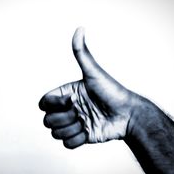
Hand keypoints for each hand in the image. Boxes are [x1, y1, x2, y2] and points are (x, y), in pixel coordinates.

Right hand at [39, 27, 142, 148]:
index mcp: (67, 94)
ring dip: (72, 129)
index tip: (72, 101)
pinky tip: (90, 132)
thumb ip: (82, 53)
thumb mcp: (94, 73)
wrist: (129, 115)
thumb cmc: (113, 91)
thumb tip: (79, 28)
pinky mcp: (81, 137)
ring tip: (87, 122)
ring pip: (55, 134)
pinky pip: (67, 144)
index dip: (54, 105)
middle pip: (47, 120)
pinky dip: (77, 140)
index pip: (44, 103)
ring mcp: (74, 123)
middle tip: (81, 113)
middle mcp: (68, 109)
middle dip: (63, 119)